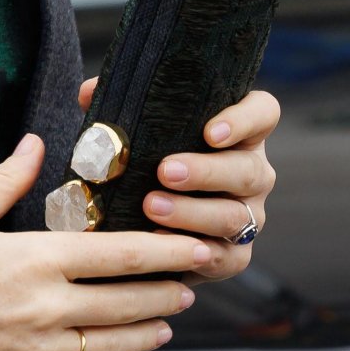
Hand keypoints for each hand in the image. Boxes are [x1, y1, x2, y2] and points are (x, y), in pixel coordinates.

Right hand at [0, 134, 209, 350]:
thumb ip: (5, 179)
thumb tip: (35, 143)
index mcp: (34, 259)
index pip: (119, 254)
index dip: (166, 251)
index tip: (196, 246)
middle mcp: (44, 308)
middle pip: (125, 302)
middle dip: (165, 292)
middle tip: (192, 284)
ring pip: (110, 346)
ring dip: (146, 334)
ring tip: (167, 323)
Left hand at [77, 77, 279, 284]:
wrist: (148, 220)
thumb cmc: (149, 161)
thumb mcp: (139, 132)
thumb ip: (119, 108)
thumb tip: (88, 93)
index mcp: (238, 133)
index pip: (262, 113)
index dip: (243, 119)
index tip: (210, 131)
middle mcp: (252, 171)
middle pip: (248, 169)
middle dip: (206, 171)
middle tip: (165, 171)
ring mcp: (249, 214)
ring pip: (234, 214)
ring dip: (193, 212)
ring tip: (152, 206)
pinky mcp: (236, 253)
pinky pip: (226, 256)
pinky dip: (196, 253)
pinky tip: (166, 245)